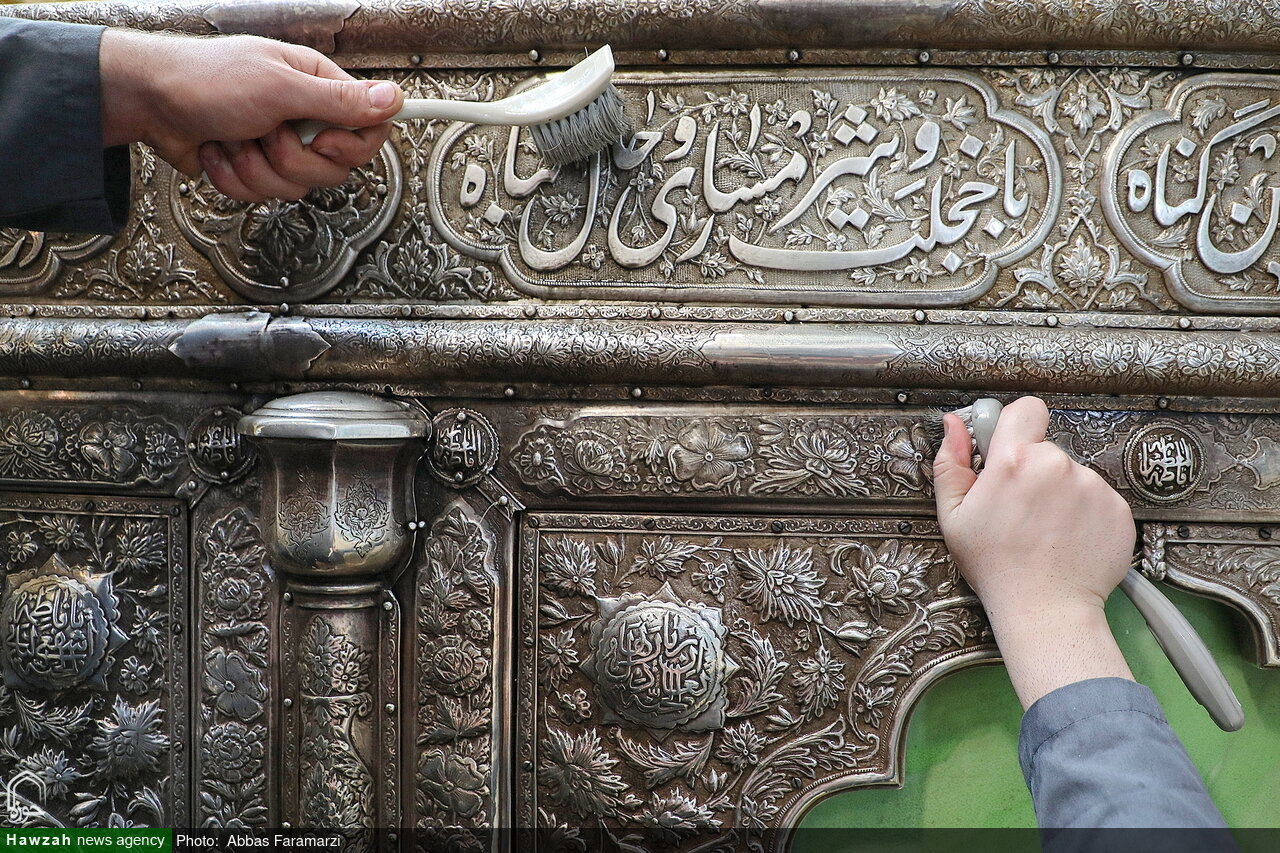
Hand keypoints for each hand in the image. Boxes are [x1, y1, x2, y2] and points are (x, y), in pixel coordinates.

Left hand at [99, 29, 403, 201]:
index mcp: (317, 88)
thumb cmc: (203, 80)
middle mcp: (303, 118)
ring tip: (234, 137)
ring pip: (296, 188)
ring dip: (257, 168)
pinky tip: (219, 150)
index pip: (368, 129)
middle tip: (265, 132)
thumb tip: (393, 98)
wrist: (147, 102)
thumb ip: (339, 101)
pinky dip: (234, 177)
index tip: (320, 141)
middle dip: (291, 160)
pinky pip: (262, 196)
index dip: (350, 147)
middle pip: (333, 169)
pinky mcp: (255, 169)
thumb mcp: (278, 86)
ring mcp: (279, 147)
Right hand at [932, 396, 1136, 707]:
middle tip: (1021, 509)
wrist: (1045, 609)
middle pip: (1047, 450)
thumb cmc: (996, 567)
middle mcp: (1057, 466)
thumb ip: (952, 463)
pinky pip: (1098, 498)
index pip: (1026, 409)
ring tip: (1046, 531)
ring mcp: (1092, 487)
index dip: (1016, 425)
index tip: (1010, 448)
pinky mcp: (1118, 509)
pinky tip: (1067, 539)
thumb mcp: (954, 516)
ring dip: (1061, 494)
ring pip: (1073, 475)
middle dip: (1034, 471)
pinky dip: (1085, 514)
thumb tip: (954, 425)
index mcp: (1014, 461)